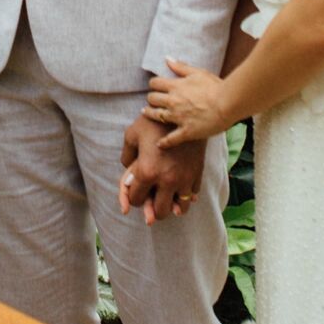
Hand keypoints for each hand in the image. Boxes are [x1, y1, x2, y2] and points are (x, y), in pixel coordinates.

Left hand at [120, 111, 205, 225]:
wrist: (182, 111)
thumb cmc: (153, 121)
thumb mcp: (132, 134)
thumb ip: (126, 156)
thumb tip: (128, 171)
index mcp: (147, 172)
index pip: (136, 200)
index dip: (131, 197)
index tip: (134, 189)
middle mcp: (167, 180)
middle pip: (160, 212)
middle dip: (152, 208)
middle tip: (150, 198)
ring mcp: (185, 179)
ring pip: (180, 209)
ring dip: (172, 206)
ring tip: (167, 198)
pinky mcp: (197, 173)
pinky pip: (192, 196)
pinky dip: (186, 195)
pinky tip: (180, 188)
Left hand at [146, 59, 234, 148]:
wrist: (227, 104)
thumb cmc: (215, 87)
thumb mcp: (198, 72)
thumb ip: (181, 67)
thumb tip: (167, 59)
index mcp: (175, 86)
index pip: (155, 83)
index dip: (154, 84)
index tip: (156, 86)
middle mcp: (173, 102)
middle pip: (152, 98)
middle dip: (151, 98)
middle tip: (153, 99)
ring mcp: (178, 117)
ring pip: (156, 115)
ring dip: (150, 114)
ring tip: (146, 113)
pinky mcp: (186, 132)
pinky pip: (171, 139)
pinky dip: (164, 142)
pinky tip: (159, 144)